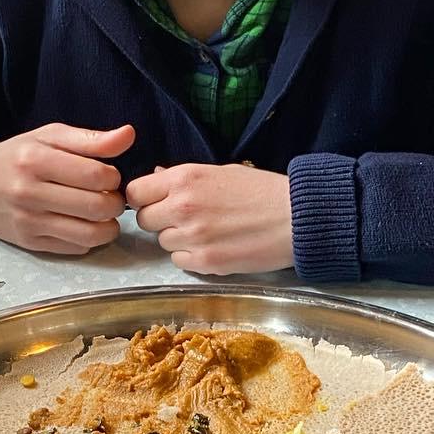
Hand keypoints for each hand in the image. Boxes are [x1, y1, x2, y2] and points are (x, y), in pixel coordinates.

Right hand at [0, 123, 133, 253]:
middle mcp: (29, 192)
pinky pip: (76, 248)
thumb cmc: (16, 157)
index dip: (113, 177)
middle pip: (98, 206)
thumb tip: (129, 134)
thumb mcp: (48, 136)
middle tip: (109, 196)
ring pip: (91, 233)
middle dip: (115, 202)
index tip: (107, 175)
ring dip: (108, 226)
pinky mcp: (29, 243)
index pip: (96, 174)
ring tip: (102, 214)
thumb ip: (90, 138)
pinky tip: (82, 224)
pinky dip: (89, 238)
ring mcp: (28, 221)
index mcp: (36, 159)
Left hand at [126, 163, 293, 274]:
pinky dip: (192, 256)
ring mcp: (192, 237)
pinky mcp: (205, 262)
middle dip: (160, 220)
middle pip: (145, 220)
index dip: (145, 198)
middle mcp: (182, 207)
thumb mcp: (221, 172)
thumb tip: (157, 177)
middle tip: (185, 219)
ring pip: (163, 242)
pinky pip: (180, 261)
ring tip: (208, 232)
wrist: (296, 219)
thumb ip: (184, 178)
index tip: (156, 202)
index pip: (136, 191)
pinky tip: (215, 246)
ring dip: (178, 239)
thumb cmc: (263, 191)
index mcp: (185, 179)